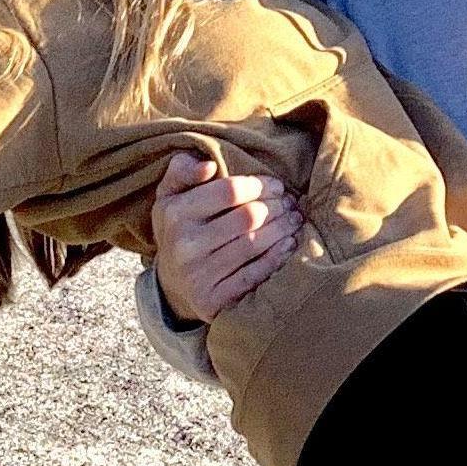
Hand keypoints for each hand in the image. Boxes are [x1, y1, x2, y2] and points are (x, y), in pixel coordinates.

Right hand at [150, 149, 299, 323]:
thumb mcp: (171, 194)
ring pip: (253, 244)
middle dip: (277, 207)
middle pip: (247, 217)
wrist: (171, 281)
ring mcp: (197, 275)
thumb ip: (183, 170)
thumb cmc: (181, 226)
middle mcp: (183, 245)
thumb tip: (209, 166)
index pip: (230, 191)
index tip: (277, 185)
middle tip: (291, 204)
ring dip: (282, 229)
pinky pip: (253, 275)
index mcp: (175, 212)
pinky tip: (289, 244)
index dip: (260, 185)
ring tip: (295, 220)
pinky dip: (276, 257)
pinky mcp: (211, 299)